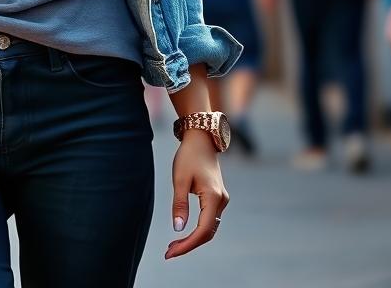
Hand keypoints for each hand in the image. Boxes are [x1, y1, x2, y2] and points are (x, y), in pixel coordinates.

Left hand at [165, 130, 229, 259]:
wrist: (201, 138)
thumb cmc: (188, 156)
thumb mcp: (179, 179)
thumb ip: (179, 204)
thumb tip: (178, 229)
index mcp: (213, 197)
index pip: (203, 230)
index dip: (188, 245)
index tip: (171, 252)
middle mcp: (221, 201)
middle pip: (208, 233)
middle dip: (189, 245)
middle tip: (169, 252)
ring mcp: (221, 199)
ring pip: (210, 228)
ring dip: (193, 238)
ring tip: (174, 245)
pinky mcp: (217, 197)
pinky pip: (210, 219)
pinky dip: (198, 229)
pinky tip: (185, 232)